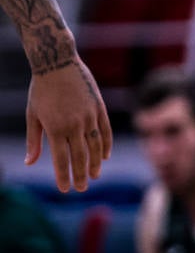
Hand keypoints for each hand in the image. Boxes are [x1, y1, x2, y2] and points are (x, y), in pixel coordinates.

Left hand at [26, 56, 111, 191]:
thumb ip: (34, 141)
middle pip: (80, 156)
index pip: (62, 160)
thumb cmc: (41, 90)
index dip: (64, 176)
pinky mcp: (99, 107)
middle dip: (81, 175)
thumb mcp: (32, 115)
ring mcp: (89, 115)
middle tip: (83, 188)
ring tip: (95, 175)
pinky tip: (104, 156)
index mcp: (55, 128)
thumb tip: (31, 162)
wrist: (58, 63)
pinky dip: (106, 144)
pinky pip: (105, 129)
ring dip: (95, 163)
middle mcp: (74, 124)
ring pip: (95, 145)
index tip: (65, 190)